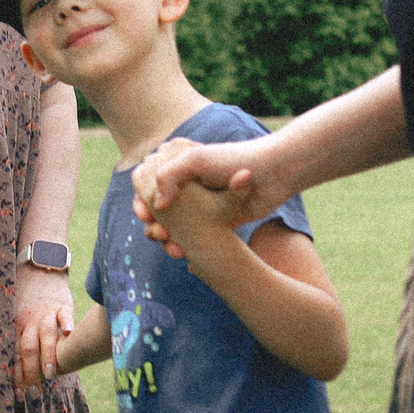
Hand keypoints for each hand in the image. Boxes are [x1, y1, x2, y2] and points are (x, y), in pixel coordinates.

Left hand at [13, 266, 75, 397]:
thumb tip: (18, 371)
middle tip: (33, 392)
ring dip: (48, 354)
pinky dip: (67, 322)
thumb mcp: (18, 318)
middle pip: (28, 348)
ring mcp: (47, 313)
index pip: (16, 355)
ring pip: (45, 334)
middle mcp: (31, 322)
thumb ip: (20, 341)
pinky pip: (65, 313)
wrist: (39, 270)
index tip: (17, 395)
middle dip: (31, 371)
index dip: (16, 375)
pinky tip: (70, 333)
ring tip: (50, 373)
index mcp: (18, 328)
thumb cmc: (28, 300)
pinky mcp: (63, 304)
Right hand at [131, 136, 283, 256]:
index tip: (146, 216)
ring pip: (172, 223)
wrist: (272, 174)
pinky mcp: (214, 216)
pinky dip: (184, 243)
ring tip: (174, 246)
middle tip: (160, 235)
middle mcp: (185, 180)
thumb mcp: (196, 161)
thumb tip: (158, 205)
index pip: (144, 182)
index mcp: (176, 161)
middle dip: (153, 223)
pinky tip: (183, 252)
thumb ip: (169, 176)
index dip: (141, 201)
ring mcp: (199, 199)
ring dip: (167, 236)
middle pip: (155, 206)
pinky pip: (192, 233)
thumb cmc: (234, 161)